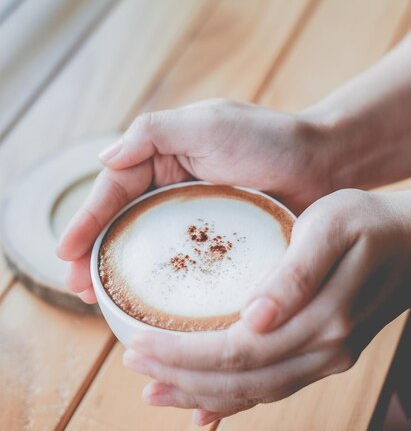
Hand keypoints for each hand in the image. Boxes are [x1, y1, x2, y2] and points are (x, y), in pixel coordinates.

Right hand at [57, 99, 330, 301]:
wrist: (326, 165)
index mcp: (165, 157)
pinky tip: (149, 306)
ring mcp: (197, 219)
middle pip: (123, 223)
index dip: (87, 219)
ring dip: (121, 274)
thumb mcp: (208, 123)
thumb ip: (153, 132)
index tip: (64, 252)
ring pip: (149, 248)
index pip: (115, 189)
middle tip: (77, 288)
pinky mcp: (221, 244)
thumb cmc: (270, 139)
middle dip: (95, 254)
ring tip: (98, 304)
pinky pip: (186, 266)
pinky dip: (163, 284)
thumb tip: (102, 157)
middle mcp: (175, 188)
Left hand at [122, 189, 410, 424]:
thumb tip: (254, 318)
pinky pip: (273, 388)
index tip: (139, 343)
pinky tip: (204, 405)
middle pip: (239, 378)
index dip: (184, 353)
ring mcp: (327, 359)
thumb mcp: (331, 228)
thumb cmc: (368, 223)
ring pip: (253, 391)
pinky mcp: (325, 356)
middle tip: (133, 364)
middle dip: (180, 375)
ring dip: (200, 392)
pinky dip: (233, 400)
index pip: (237, 350)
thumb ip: (296, 275)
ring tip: (155, 389)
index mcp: (321, 319)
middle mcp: (324, 350)